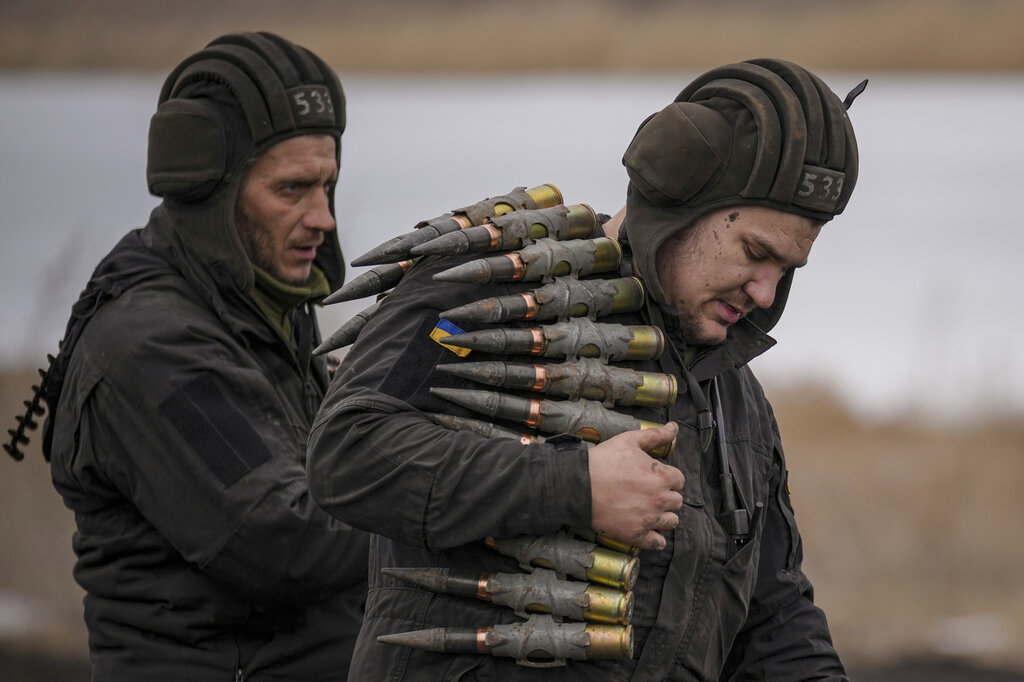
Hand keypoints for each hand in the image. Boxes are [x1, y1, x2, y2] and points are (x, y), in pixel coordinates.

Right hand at [588, 422, 683, 550]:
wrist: (579, 485)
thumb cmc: (604, 461)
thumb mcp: (630, 441)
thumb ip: (655, 435)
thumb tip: (673, 427)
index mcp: (663, 477)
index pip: (679, 480)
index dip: (668, 477)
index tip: (655, 477)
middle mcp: (660, 500)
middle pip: (677, 501)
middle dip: (666, 496)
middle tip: (649, 492)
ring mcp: (649, 519)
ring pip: (671, 522)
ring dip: (664, 516)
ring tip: (649, 510)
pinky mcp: (636, 535)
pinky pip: (658, 543)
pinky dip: (655, 538)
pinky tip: (647, 530)